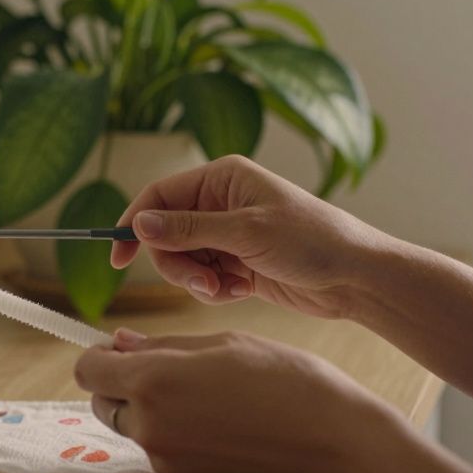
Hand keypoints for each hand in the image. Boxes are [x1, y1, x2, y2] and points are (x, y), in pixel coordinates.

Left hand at [75, 328, 407, 472]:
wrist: (335, 442)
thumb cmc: (286, 380)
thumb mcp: (224, 343)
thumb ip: (162, 345)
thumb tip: (120, 342)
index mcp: (154, 380)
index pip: (88, 371)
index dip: (100, 357)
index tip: (119, 350)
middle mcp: (151, 424)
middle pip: (103, 404)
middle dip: (122, 385)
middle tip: (166, 370)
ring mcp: (168, 459)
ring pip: (134, 428)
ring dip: (150, 411)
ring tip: (203, 395)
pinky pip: (164, 451)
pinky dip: (176, 434)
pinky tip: (219, 422)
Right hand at [112, 155, 393, 318]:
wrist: (354, 277)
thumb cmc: (310, 241)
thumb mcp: (245, 232)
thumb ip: (188, 229)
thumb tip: (139, 223)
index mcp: (222, 179)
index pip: (159, 197)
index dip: (134, 225)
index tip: (118, 259)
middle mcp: (221, 203)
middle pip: (166, 234)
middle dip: (177, 264)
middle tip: (202, 284)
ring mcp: (229, 235)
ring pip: (183, 261)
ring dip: (197, 281)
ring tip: (225, 291)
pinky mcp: (238, 264)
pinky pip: (204, 279)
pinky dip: (215, 291)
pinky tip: (241, 293)